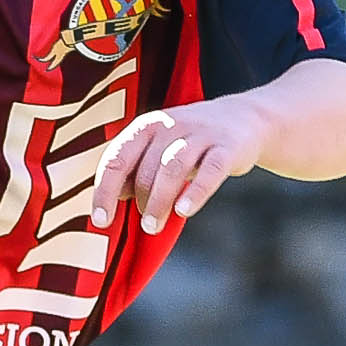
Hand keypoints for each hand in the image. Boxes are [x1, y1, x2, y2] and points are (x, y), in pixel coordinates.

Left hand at [90, 94, 273, 231]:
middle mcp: (171, 125)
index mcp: (147, 126)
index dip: (105, 191)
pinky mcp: (228, 147)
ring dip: (159, 200)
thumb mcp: (159, 148)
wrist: (244, 119)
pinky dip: (196, 191)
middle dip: (141, 201)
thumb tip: (112, 198)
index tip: (101, 221)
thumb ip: (135, 169)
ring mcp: (201, 134)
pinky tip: (185, 211)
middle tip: (147, 226)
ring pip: (173, 167)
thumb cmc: (191, 142)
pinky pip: (210, 170)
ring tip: (154, 226)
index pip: (117, 158)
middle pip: (146, 167)